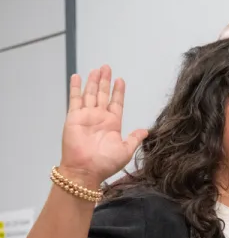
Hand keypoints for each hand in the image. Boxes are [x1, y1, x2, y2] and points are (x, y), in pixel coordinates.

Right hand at [59, 66, 147, 187]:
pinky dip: (75, 87)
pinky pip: (75, 99)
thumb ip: (135, 138)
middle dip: (105, 81)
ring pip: (91, 94)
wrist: (85, 171)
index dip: (118, 92)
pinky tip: (77, 77)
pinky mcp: (73, 117)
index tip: (121, 80)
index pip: (116, 103)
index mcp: (113, 124)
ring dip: (94, 81)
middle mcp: (99, 118)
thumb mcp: (126, 150)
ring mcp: (86, 116)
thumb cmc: (105, 163)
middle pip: (103, 95)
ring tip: (97, 69)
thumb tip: (146, 131)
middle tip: (107, 67)